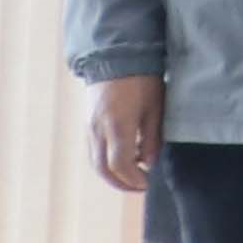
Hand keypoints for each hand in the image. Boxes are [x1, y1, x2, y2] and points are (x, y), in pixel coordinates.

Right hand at [88, 77, 164, 193]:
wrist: (115, 56)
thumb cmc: (142, 79)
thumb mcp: (155, 107)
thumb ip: (152, 137)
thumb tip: (149, 162)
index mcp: (117, 125)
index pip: (120, 164)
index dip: (133, 179)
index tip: (147, 183)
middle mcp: (98, 129)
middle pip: (102, 168)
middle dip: (121, 182)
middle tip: (140, 186)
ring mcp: (89, 126)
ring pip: (95, 161)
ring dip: (112, 174)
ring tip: (133, 176)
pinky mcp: (87, 122)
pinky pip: (93, 149)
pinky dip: (106, 160)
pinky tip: (124, 157)